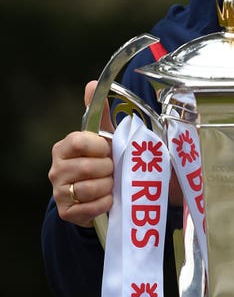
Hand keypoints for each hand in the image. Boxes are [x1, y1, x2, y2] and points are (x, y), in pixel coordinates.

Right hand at [48, 81, 113, 226]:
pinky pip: (89, 208)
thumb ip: (99, 114)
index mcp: (63, 148)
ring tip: (111, 184)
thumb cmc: (99, 163)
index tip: (108, 150)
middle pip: (87, 167)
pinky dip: (104, 204)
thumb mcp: (101, 139)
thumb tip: (92, 83)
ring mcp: (59, 192)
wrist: (94, 196)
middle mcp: (57, 169)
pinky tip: (109, 199)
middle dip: (108, 169)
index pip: (80, 141)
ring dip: (107, 187)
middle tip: (113, 170)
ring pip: (88, 188)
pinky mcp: (66, 212)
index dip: (100, 147)